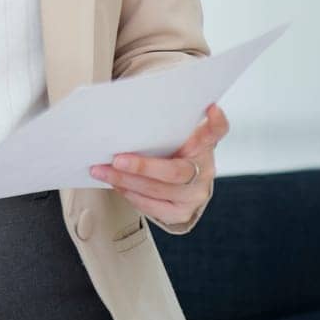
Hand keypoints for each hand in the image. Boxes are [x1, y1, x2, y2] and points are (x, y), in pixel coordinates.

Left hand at [89, 102, 228, 227]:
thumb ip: (163, 124)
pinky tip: (116, 185)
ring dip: (126, 181)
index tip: (210, 108)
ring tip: (103, 171)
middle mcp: (204, 170)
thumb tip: (127, 108)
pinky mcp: (182, 212)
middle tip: (117, 158)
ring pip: (159, 191)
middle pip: (175, 171)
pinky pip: (154, 208)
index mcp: (204, 145)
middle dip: (142, 166)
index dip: (216, 122)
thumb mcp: (174, 133)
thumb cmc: (172, 149)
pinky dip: (131, 195)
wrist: (183, 182)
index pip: (216, 131)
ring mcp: (195, 195)